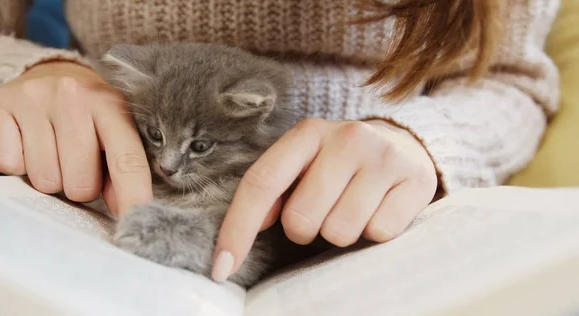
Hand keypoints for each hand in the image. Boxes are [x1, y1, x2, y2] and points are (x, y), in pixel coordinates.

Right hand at [0, 61, 151, 214]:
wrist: (48, 75)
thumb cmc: (87, 117)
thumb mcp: (113, 133)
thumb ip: (122, 170)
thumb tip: (124, 208)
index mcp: (111, 105)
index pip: (127, 159)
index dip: (133, 195)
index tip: (136, 222)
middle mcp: (73, 96)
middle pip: (81, 182)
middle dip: (81, 187)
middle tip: (77, 165)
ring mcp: (33, 98)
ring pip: (45, 180)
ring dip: (50, 178)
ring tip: (53, 153)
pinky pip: (9, 166)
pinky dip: (18, 165)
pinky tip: (27, 143)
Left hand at [211, 118, 437, 281]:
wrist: (403, 145)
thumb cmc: (340, 164)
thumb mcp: (304, 164)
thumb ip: (274, 189)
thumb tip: (253, 227)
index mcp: (308, 133)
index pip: (261, 182)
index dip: (237, 229)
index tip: (222, 268)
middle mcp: (347, 137)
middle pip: (300, 219)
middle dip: (304, 230)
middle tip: (323, 211)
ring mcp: (384, 157)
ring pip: (340, 232)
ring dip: (340, 233)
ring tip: (352, 208)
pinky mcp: (416, 180)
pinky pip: (378, 234)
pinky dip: (373, 233)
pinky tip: (379, 209)